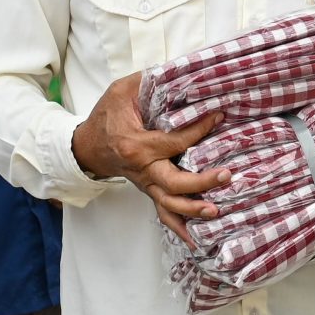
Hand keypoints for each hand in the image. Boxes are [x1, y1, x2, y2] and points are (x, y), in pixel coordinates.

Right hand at [71, 72, 228, 240]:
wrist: (87, 145)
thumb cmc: (107, 115)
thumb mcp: (123, 90)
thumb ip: (150, 82)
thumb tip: (182, 74)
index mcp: (135, 144)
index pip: (174, 140)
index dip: (199, 129)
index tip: (219, 116)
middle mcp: (141, 169)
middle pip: (172, 183)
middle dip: (200, 182)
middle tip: (226, 175)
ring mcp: (145, 184)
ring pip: (169, 204)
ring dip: (193, 210)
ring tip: (216, 212)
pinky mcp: (149, 191)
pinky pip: (164, 214)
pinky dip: (181, 228)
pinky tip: (199, 240)